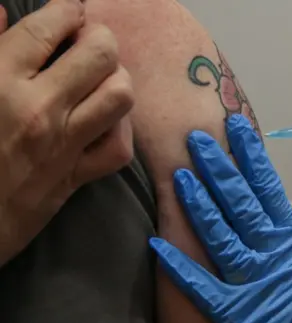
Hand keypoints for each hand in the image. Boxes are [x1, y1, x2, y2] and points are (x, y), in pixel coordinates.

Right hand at [0, 0, 133, 264]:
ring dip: (116, 78)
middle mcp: (40, 108)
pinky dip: (120, 128)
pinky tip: (104, 119)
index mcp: (0, 81)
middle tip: (86, 40)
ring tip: (99, 76)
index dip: (68, 10)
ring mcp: (63, 145)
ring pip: (119, 95)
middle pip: (99, 54)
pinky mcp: (75, 178)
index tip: (72, 8)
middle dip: (99, 37)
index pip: (48, 28)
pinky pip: (119, 147)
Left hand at [150, 114, 291, 322]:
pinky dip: (178, 265)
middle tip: (197, 139)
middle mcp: (271, 253)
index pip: (269, 190)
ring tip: (180, 176)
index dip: (251, 157)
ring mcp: (252, 281)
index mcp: (291, 242)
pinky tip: (156, 244)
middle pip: (242, 203)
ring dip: (200, 204)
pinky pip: (201, 286)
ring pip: (222, 234)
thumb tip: (276, 228)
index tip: (238, 129)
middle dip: (219, 169)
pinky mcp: (234, 313)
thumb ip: (290, 249)